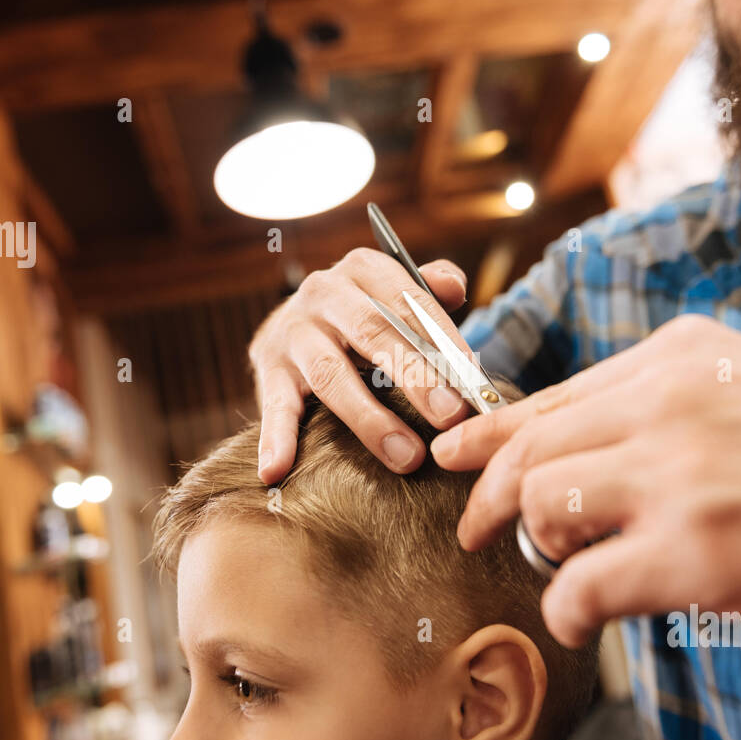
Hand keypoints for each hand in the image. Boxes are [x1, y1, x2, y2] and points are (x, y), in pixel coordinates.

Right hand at [249, 248, 472, 482]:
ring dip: (369, 420)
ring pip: (331, 375)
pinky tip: (276, 470)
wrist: (292, 322)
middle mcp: (324, 293)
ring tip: (406, 458)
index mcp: (364, 270)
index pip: (409, 300)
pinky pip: (273, 406)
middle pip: (374, 333)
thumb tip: (455, 287)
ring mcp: (292, 333)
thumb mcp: (396, 294)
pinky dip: (274, 439)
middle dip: (416, 377)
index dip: (444, 340)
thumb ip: (429, 292)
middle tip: (449, 417)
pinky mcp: (267, 370)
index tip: (474, 381)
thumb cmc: (365, 316)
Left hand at [430, 314, 740, 647]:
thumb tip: (615, 452)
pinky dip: (570, 609)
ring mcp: (682, 476)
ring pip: (542, 508)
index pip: (551, 397)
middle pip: (527, 451)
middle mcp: (670, 402)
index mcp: (686, 357)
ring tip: (564, 574)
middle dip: (488, 498)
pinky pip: (581, 586)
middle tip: (480, 532)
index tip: (454, 459)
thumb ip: (686, 407)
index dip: (488, 436)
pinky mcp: (701, 555)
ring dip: (539, 550)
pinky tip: (591, 616)